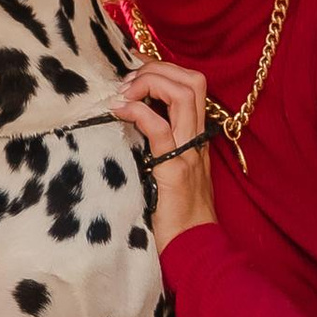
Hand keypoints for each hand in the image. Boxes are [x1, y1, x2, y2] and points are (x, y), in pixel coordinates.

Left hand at [112, 57, 216, 243]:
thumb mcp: (171, 171)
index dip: (163, 68)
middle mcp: (197, 139)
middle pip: (193, 80)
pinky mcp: (175, 170)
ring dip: (149, 83)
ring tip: (124, 93)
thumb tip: (130, 125)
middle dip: (158, 68)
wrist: (194, 248)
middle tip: (128, 82)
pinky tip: (119, 112)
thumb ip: (160, 147)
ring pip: (183, 94)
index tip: (133, 69)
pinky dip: (138, 111)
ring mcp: (188, 152)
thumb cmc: (178, 216)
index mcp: (196, 137)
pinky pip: (161, 128)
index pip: (191, 85)